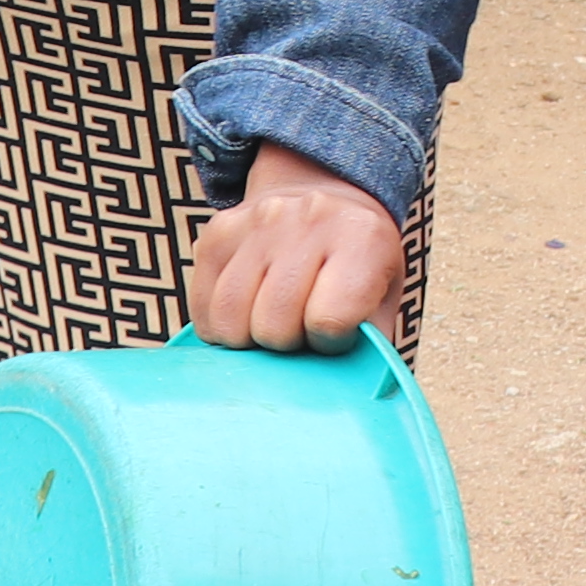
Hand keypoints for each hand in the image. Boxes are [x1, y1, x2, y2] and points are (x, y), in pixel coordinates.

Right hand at [190, 144, 407, 354]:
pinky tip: (245, 314)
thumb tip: (343, 390)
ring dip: (247, 339)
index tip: (332, 334)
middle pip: (272, 324)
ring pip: (229, 318)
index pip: (327, 320)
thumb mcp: (384, 294)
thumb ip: (369, 342)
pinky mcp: (219, 231)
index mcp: (360, 237)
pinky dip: (220, 326)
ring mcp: (257, 222)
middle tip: (299, 330)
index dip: (327, 343)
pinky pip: (202, 306)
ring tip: (270, 324)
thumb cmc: (358, 260)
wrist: (328, 195)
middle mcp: (307, 220)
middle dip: (285, 344)